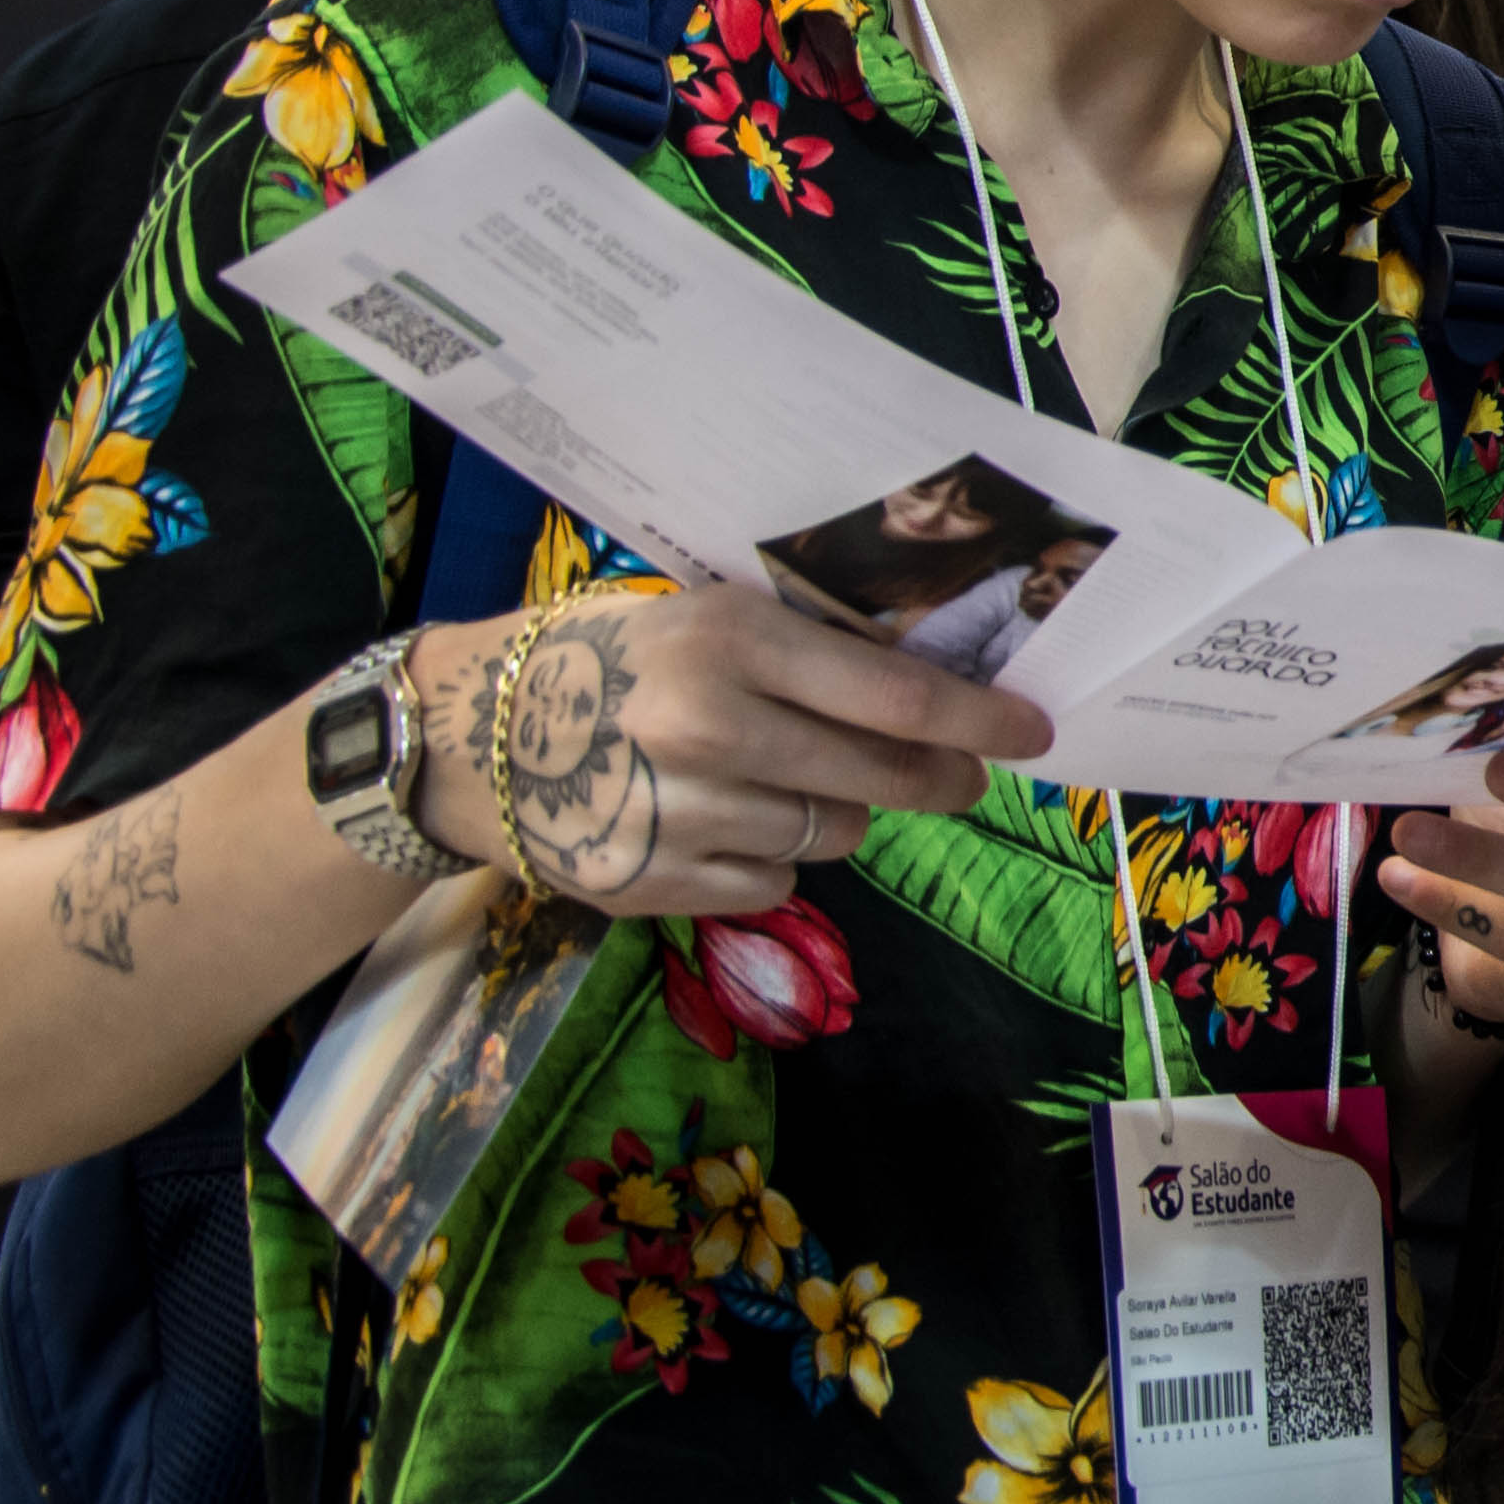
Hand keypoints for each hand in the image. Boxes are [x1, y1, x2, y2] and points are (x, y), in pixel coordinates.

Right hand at [421, 587, 1045, 917]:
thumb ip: (809, 651)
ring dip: (837, 814)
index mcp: (731, 643)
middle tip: (963, 777)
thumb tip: (936, 689)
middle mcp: (714, 731)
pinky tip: (720, 822)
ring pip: (836, 836)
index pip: (895, 695)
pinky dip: (772, 860)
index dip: (978, 718)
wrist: (473, 737)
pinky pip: (778, 885)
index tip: (1031, 730)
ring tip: (779, 779)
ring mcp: (688, 817)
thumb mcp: (706, 618)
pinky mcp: (663, 885)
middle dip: (941, 779)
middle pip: (881, 778)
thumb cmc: (609, 658)